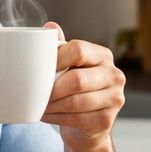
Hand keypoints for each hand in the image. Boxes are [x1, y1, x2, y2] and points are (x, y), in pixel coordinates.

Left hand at [40, 22, 125, 148]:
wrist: (88, 125)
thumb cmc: (75, 89)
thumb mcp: (69, 65)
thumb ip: (61, 47)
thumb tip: (50, 26)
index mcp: (103, 55)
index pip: (78, 50)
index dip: (55, 59)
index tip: (39, 69)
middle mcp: (114, 75)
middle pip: (76, 79)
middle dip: (51, 89)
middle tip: (35, 93)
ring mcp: (114, 98)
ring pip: (75, 102)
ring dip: (52, 105)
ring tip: (39, 105)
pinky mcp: (108, 120)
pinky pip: (77, 119)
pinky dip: (57, 118)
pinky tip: (48, 116)